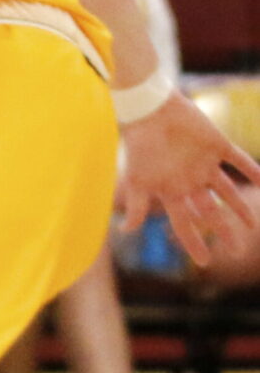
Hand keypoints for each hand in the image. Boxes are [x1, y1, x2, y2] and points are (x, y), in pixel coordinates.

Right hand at [121, 91, 259, 265]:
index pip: (184, 222)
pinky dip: (253, 171)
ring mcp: (204, 163)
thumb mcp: (136, 179)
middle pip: (210, 211)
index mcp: (171, 189)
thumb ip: (135, 204)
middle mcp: (189, 180)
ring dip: (240, 208)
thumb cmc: (140, 145)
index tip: (205, 262)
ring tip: (253, 226)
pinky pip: (239, 160)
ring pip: (226, 191)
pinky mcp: (217, 145)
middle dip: (224, 231)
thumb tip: (125, 231)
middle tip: (237, 250)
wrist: (150, 109)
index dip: (194, 242)